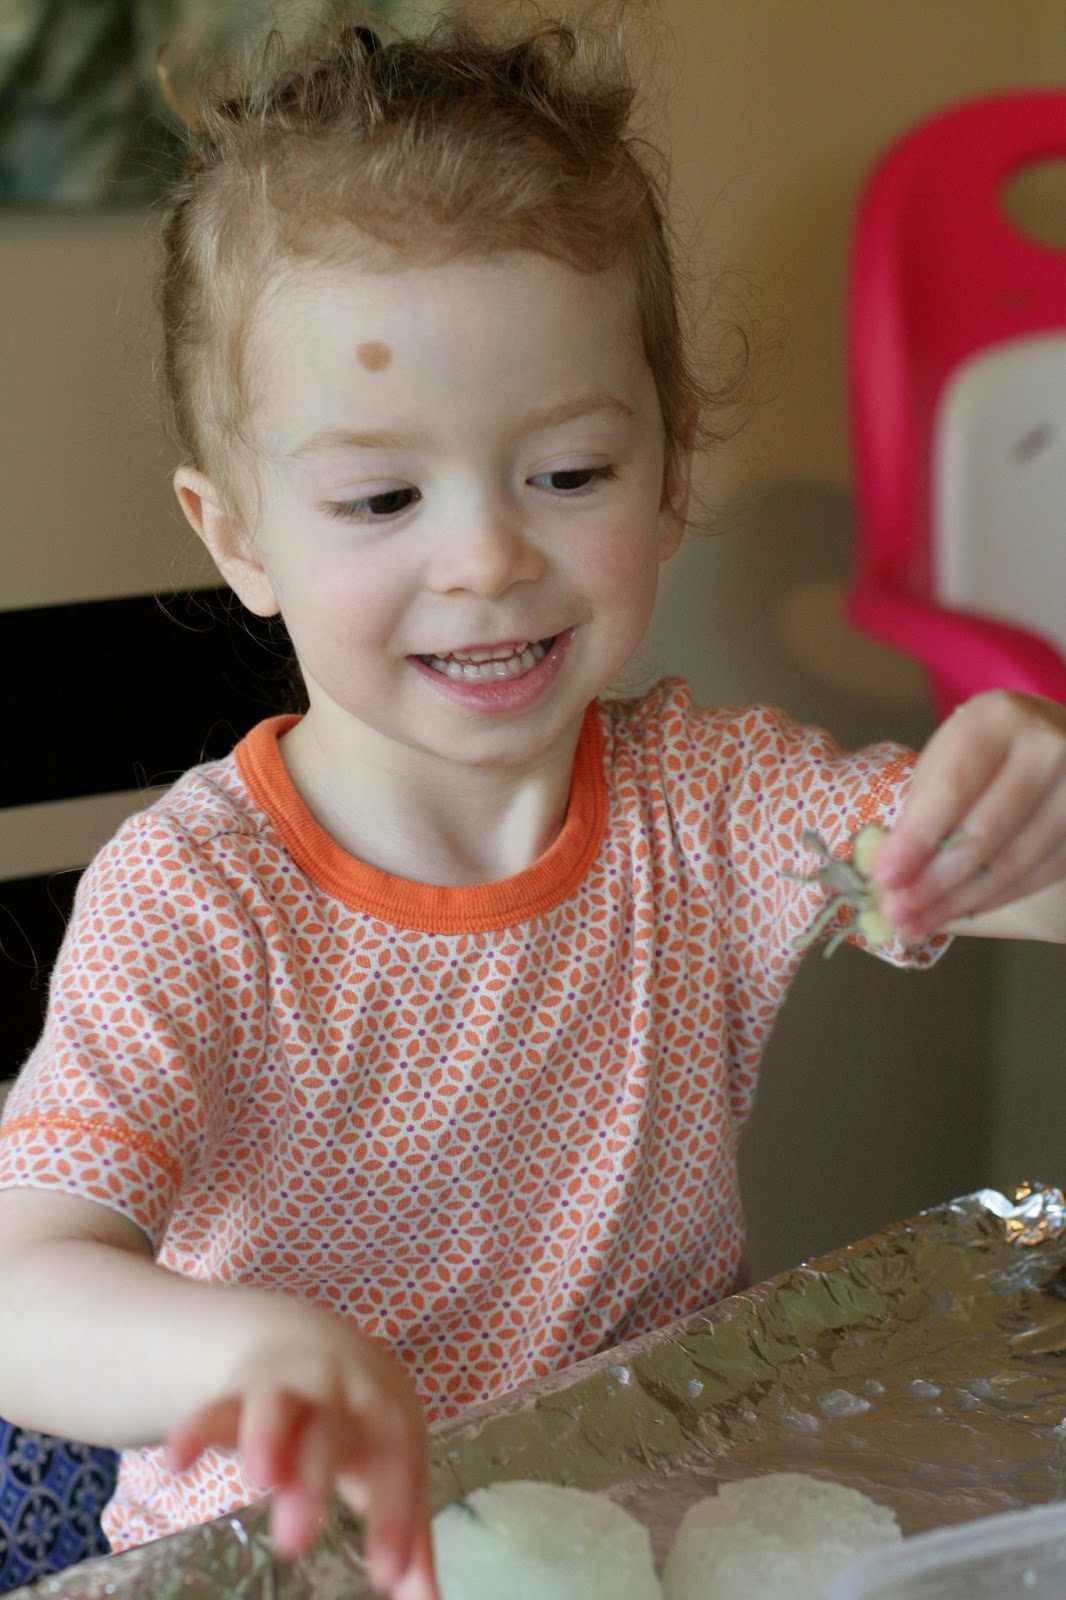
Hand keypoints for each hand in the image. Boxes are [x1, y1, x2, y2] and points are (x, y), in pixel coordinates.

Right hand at [164, 1303, 438, 1599]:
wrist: (313, 1340)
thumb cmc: (362, 1426)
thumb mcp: (390, 1466)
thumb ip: (407, 1536)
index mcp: (385, 1417)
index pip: (395, 1464)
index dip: (393, 1517)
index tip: (388, 1574)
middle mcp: (337, 1395)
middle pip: (328, 1432)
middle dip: (312, 1480)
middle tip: (296, 1540)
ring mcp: (285, 1389)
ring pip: (275, 1407)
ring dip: (267, 1437)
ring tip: (258, 1478)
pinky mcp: (236, 1392)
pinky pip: (214, 1408)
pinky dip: (195, 1431)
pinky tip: (177, 1463)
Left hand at [870, 690, 1065, 942]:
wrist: (1054, 741)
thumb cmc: (985, 753)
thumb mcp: (948, 757)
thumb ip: (922, 807)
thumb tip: (890, 876)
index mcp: (997, 719)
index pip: (951, 788)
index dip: (916, 838)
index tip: (883, 877)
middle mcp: (1047, 747)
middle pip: (984, 832)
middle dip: (933, 881)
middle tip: (896, 912)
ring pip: (1013, 862)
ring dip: (959, 901)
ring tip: (917, 924)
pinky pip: (1041, 875)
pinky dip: (994, 898)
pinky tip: (960, 910)